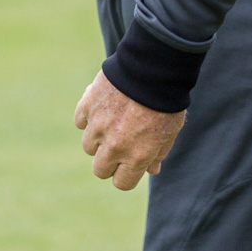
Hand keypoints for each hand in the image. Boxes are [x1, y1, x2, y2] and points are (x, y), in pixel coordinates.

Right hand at [74, 70, 185, 190]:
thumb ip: (158, 153)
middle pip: (100, 169)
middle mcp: (114, 146)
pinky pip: (80, 121)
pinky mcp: (87, 106)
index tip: (130, 163)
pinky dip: (89, 116)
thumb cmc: (167, 100)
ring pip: (88, 146)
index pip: (121, 183)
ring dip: (98, 137)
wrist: (153, 67)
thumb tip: (151, 170)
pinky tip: (105, 105)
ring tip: (115, 119)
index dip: (126, 174)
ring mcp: (97, 127)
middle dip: (109, 160)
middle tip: (120, 143)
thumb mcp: (171, 130)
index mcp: (137, 156)